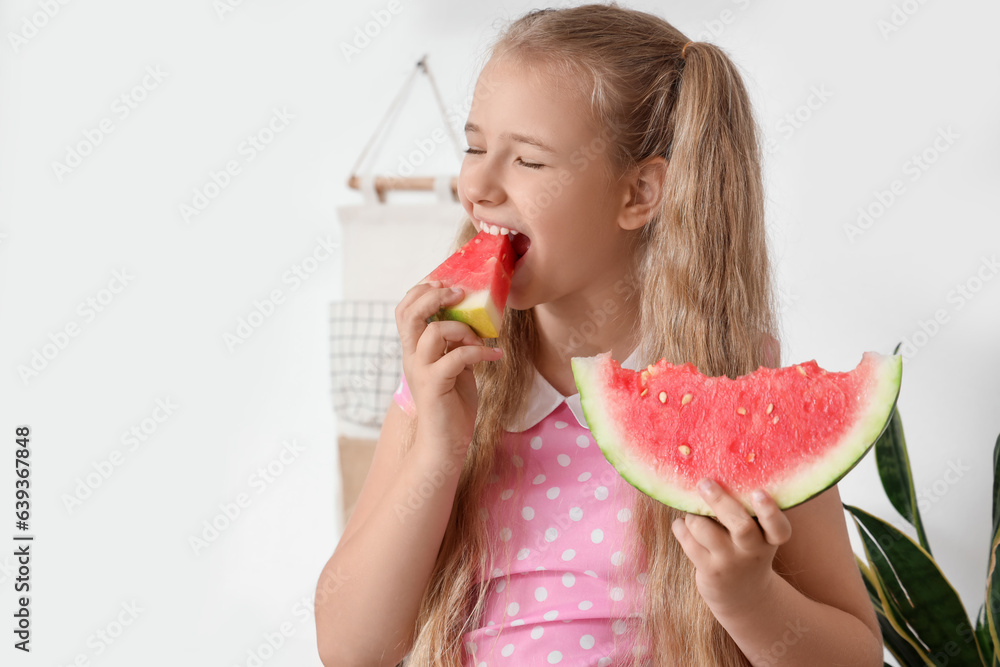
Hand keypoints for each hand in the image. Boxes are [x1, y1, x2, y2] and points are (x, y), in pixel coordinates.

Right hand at [395, 280, 502, 458]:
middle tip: (459, 294)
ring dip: (462, 328)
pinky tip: (495, 357)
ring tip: (482, 339)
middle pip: (409, 313)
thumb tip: (474, 320)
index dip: (422, 290)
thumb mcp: (455, 366)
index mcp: (414, 349)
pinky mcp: (434, 386)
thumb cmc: (452, 405)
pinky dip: (479, 352)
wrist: (445, 444)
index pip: (405, 309)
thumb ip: (456, 344)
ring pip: (433, 331)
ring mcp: (421, 371)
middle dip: (434, 296)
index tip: (447, 283)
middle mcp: (412, 357)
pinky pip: (456, 357)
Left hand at [670, 480, 791, 615]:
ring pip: (703, 529)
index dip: (769, 511)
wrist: (743, 596)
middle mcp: (752, 551)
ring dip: (693, 515)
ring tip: (693, 514)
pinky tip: (683, 526)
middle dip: (720, 502)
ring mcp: (730, 563)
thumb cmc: (747, 549)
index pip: (778, 527)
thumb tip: (714, 475)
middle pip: (740, 525)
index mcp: (770, 538)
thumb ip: (745, 511)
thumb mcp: (758, 535)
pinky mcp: (709, 571)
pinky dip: (681, 527)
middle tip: (705, 483)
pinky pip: (688, 541)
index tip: (759, 493)